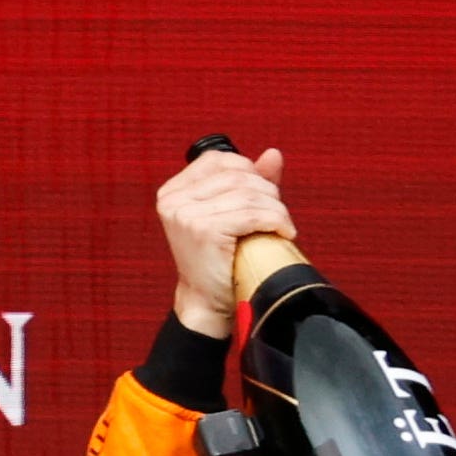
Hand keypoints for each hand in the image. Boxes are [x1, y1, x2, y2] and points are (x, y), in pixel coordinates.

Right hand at [158, 143, 293, 337]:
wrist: (208, 301)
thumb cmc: (220, 259)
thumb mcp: (232, 213)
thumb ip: (250, 182)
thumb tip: (273, 154)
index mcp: (173, 191)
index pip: (218, 160)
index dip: (248, 170)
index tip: (263, 194)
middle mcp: (174, 200)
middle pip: (237, 176)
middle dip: (267, 192)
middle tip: (278, 215)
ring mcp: (185, 214)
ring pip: (248, 195)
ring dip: (275, 209)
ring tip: (282, 226)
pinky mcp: (202, 230)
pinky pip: (251, 214)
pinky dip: (275, 221)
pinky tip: (282, 232)